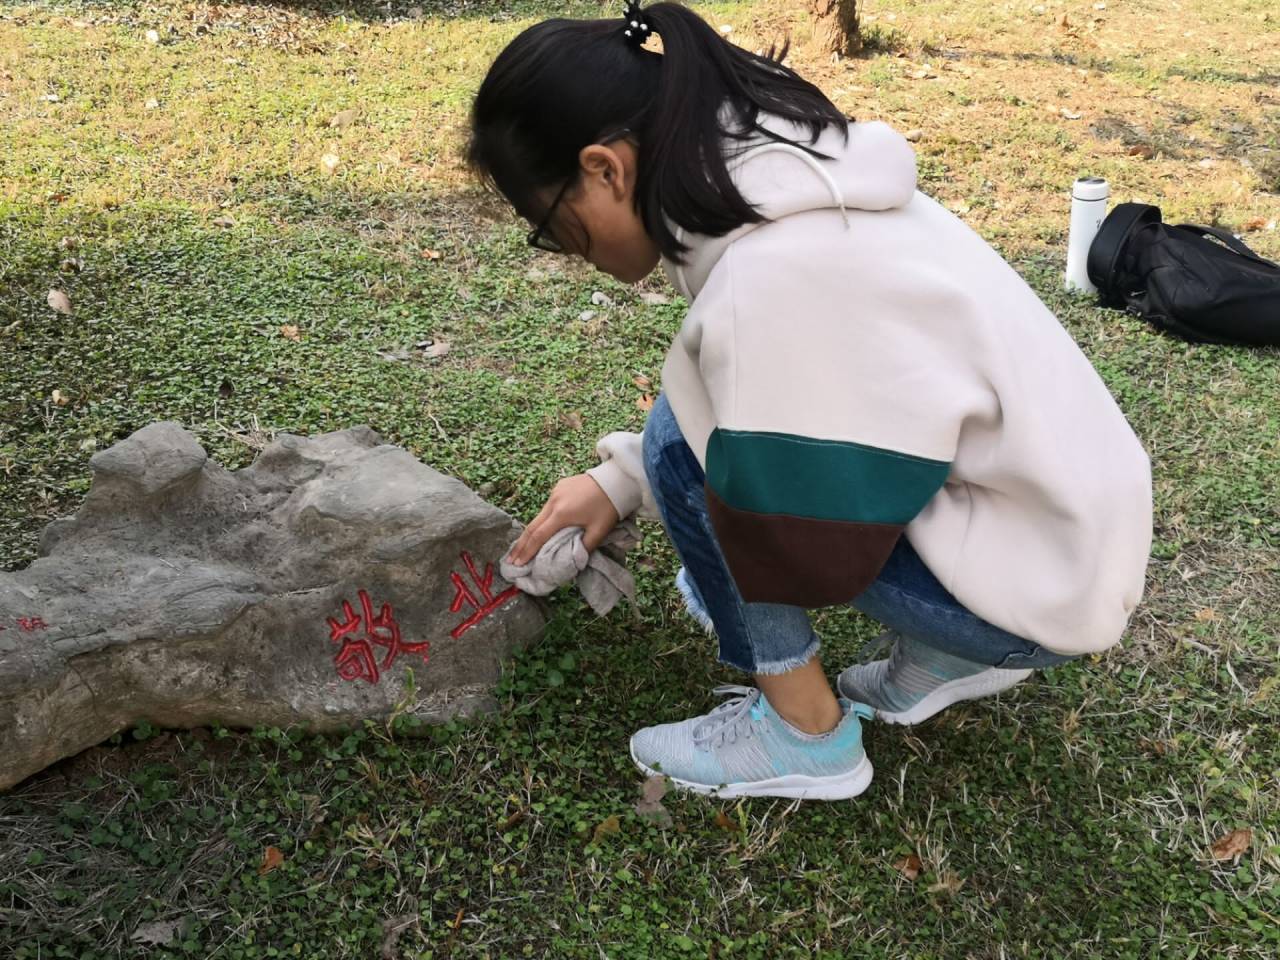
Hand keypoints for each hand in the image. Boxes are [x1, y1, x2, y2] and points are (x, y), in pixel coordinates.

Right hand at [505, 473, 620, 565]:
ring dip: (531, 532)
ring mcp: (555, 492)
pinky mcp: (560, 486)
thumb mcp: (599, 531)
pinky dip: (542, 519)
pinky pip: (548, 506)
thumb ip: (584, 548)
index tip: (517, 564)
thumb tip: (573, 562)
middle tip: (510, 559)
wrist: (616, 479)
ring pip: (539, 515)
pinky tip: (540, 528)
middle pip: (532, 526)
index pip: (539, 536)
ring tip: (522, 547)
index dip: (527, 552)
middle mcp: (554, 502)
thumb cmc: (609, 506)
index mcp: (562, 514)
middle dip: (521, 544)